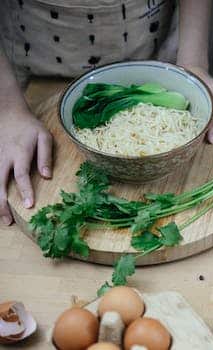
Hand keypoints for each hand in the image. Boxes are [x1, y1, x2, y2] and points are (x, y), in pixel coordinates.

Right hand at [0, 110, 51, 224]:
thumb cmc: (30, 127)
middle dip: (3, 204)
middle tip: (9, 221)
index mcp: (20, 153)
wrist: (8, 113)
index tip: (29, 205)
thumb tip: (48, 176)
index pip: (21, 175)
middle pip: (0, 184)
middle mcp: (4, 158)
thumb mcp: (44, 136)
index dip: (25, 191)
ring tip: (3, 219)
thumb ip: (46, 156)